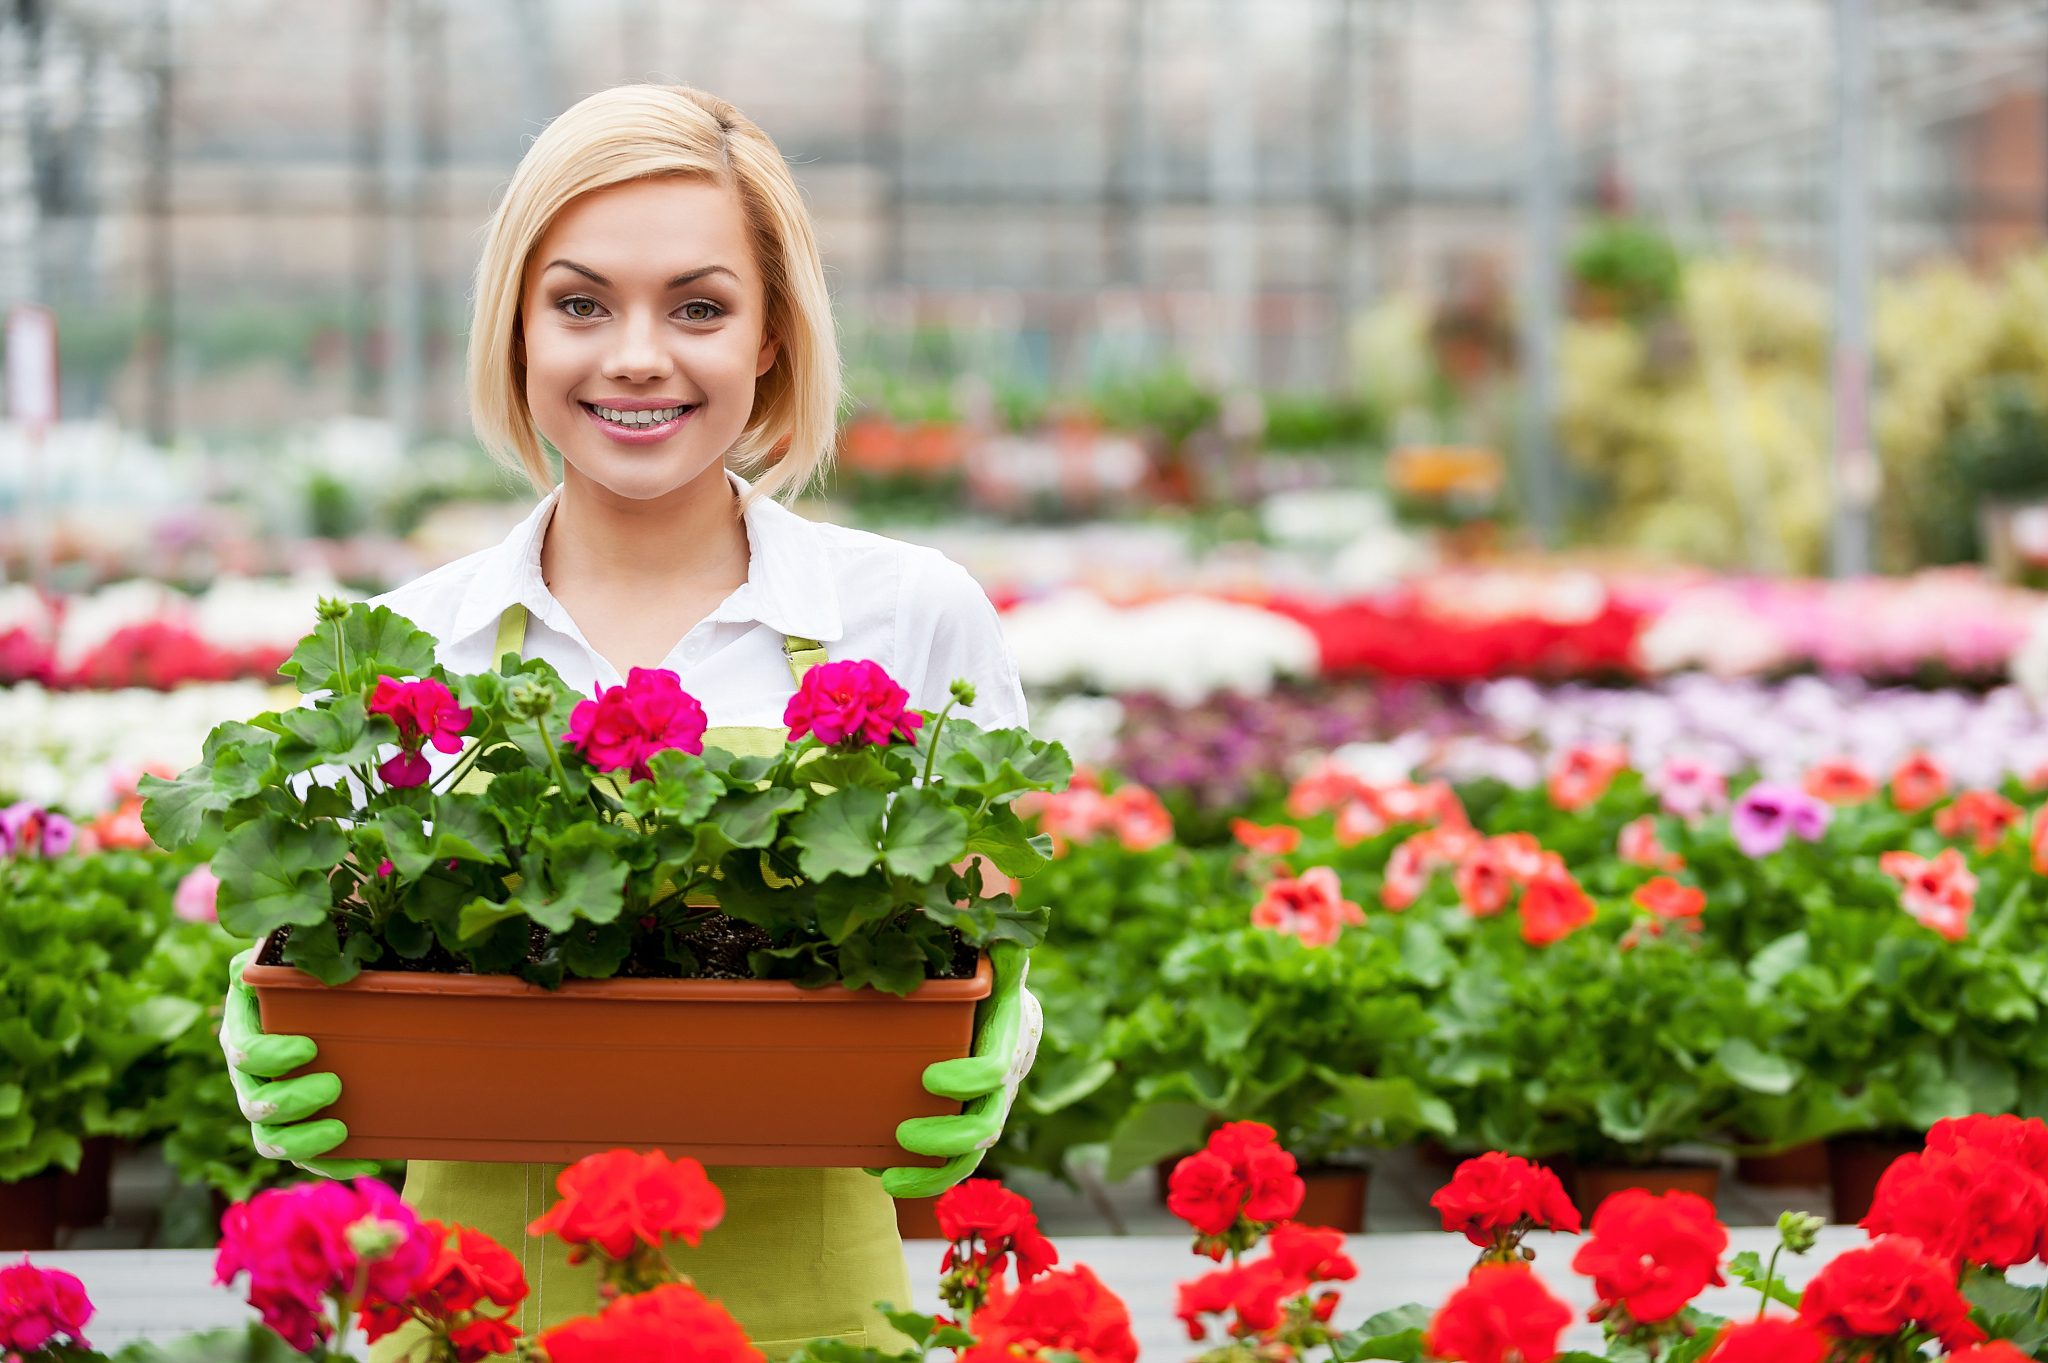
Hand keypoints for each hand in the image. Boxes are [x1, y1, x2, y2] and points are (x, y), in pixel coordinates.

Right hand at [222, 945, 380, 1178]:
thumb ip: (270, 956)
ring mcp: (271, 1107)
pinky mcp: (297, 1128)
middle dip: (292, 1101)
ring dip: (304, 1142)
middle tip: (334, 1085)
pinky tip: (363, 1162)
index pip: (244, 1053)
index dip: (272, 1056)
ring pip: (270, 1140)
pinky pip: (305, 1159)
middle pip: (254, 1105)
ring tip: (341, 1129)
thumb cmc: (302, 976)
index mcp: (244, 1033)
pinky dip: (331, 1165)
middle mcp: (249, 1078)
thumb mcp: (286, 958)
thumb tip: (246, 962)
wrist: (321, 1001)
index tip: (310, 1048)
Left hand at [881, 940, 1041, 1198]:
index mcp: (1011, 1038)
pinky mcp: (964, 1121)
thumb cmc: (986, 969)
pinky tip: (875, 1169)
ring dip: (929, 1176)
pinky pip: (948, 1161)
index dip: (967, 1080)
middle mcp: (1006, 1081)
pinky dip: (915, 1172)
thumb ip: (1001, 953)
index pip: (998, 1070)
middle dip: (945, 1140)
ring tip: (884, 1181)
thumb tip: (1007, 945)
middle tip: (901, 1136)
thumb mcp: (994, 955)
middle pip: (987, 1126)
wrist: (997, 997)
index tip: (927, 1079)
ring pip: (970, 1157)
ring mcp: (987, 1105)